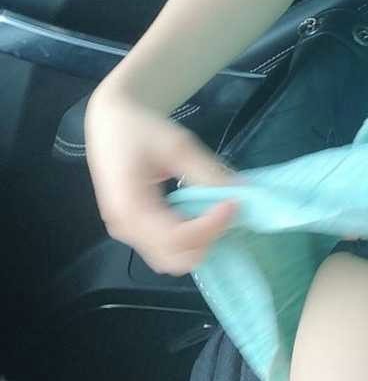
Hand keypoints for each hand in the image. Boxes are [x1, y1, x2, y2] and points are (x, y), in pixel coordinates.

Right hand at [85, 85, 240, 276]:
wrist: (110, 121)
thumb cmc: (138, 128)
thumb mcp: (176, 144)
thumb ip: (207, 172)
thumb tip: (242, 192)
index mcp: (129, 207)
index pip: (177, 238)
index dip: (210, 227)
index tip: (233, 203)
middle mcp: (125, 228)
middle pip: (174, 259)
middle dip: (206, 239)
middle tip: (224, 209)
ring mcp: (127, 232)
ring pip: (170, 259)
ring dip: (198, 243)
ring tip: (213, 211)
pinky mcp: (133, 229)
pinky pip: (164, 248)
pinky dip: (187, 240)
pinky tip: (199, 215)